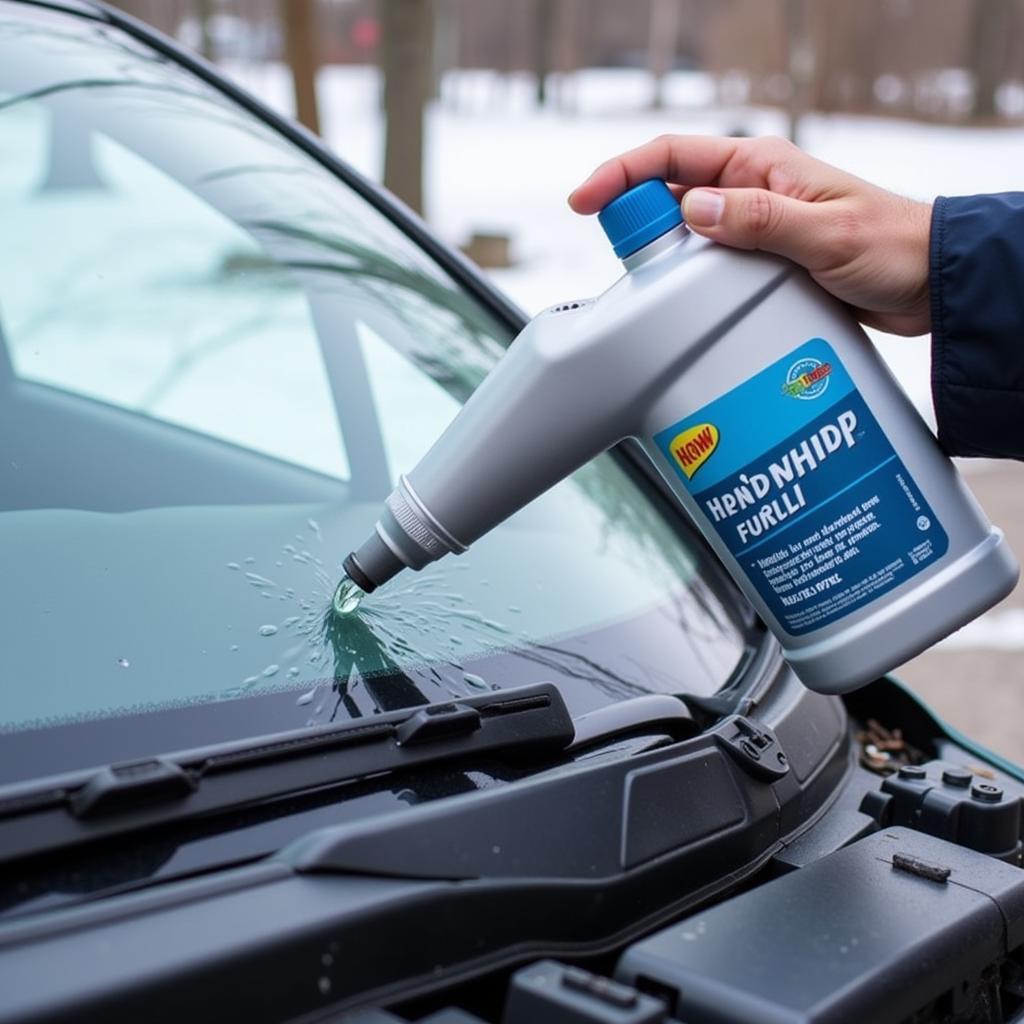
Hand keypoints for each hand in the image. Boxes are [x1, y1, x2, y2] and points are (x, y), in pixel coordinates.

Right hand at [569, 135, 931, 335]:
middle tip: (623, 264)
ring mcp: (754, 229)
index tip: (585, 200)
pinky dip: (689, 287)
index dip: (622, 175)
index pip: (673, 157)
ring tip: (652, 293)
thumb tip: (693, 213)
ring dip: (663, 262)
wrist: (928, 284)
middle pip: (668, 199)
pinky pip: (709, 270)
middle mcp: (751, 193)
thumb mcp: (823, 234)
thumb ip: (759, 221)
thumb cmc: (890, 245)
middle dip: (635, 226)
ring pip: (685, 240)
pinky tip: (687, 311)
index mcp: (760, 166)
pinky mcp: (761, 264)